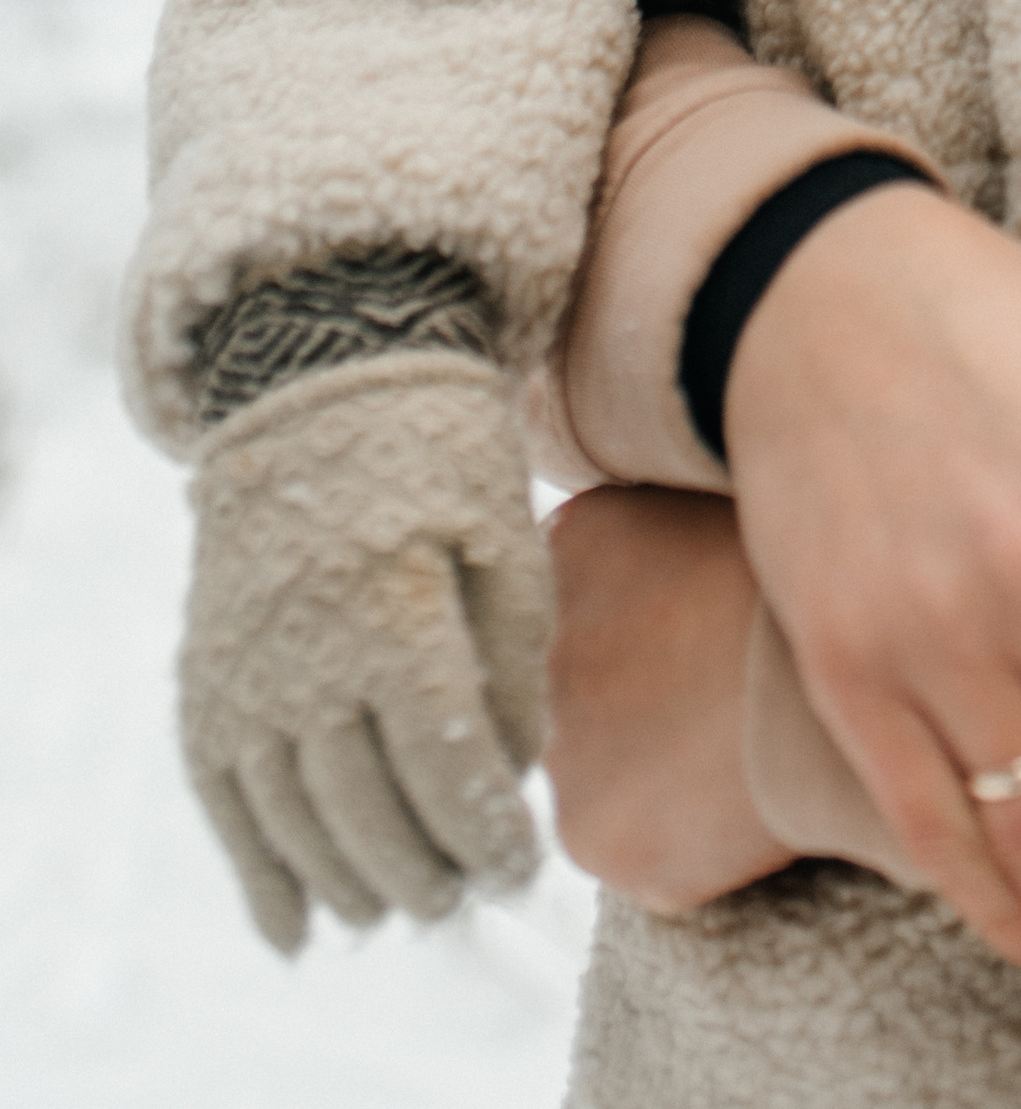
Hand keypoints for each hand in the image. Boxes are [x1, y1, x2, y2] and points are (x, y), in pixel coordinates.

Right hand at [181, 353, 549, 953]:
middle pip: (367, 810)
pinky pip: (225, 805)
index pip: (445, 765)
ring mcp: (244, 676)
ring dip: (350, 884)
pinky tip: (296, 933)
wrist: (318, 381)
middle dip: (424, 870)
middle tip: (466, 896)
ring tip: (402, 907)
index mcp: (394, 615)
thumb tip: (515, 774)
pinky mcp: (206, 681)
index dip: (484, 832)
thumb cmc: (438, 453)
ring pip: (295, 823)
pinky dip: (259, 877)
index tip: (521, 869)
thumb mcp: (505, 533)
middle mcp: (306, 658)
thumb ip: (513, 658)